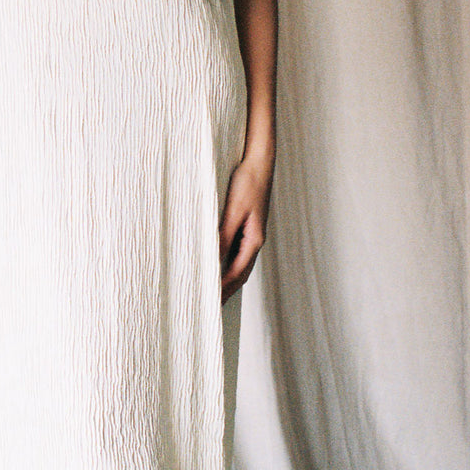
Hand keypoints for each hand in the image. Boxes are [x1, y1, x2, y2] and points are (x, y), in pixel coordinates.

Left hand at [218, 152, 273, 303]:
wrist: (259, 162)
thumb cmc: (246, 183)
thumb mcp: (232, 210)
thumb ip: (222, 236)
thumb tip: (212, 261)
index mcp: (254, 240)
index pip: (236, 273)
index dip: (223, 289)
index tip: (209, 303)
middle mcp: (256, 240)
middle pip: (240, 273)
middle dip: (226, 290)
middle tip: (211, 307)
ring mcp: (253, 234)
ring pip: (240, 264)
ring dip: (228, 279)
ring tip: (214, 293)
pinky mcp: (249, 226)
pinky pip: (238, 252)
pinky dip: (229, 264)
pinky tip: (219, 266)